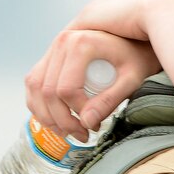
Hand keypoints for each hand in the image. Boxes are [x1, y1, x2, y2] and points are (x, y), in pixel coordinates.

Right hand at [25, 0, 173, 138]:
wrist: (135, 37)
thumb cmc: (138, 57)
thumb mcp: (131, 79)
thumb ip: (110, 100)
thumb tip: (86, 123)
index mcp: (80, 42)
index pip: (65, 89)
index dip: (75, 113)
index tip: (93, 126)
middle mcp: (61, 41)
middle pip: (46, 90)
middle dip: (61, 119)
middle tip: (81, 136)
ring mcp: (53, 47)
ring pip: (35, 87)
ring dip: (46, 114)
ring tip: (69, 131)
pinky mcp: (50, 56)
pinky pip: (34, 82)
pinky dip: (39, 103)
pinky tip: (55, 119)